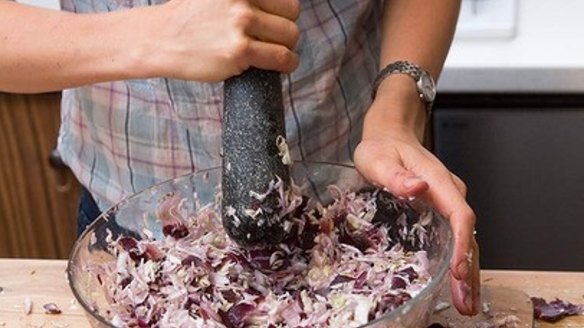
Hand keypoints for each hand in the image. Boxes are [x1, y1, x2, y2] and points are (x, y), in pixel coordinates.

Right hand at [141, 0, 299, 80]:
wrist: (161, 40)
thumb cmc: (189, 18)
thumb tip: (277, 10)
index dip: (283, 14)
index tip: (276, 24)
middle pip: (291, 15)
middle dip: (285, 30)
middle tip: (275, 41)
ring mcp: (240, 23)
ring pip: (289, 36)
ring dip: (288, 47)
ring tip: (277, 54)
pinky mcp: (239, 50)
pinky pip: (280, 57)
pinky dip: (288, 63)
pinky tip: (283, 66)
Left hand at [354, 98, 479, 314]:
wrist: (390, 135)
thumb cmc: (382, 148)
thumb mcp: (378, 158)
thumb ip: (394, 174)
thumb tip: (416, 186)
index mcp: (438, 181)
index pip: (459, 215)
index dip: (462, 243)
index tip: (457, 269)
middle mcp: (450, 193)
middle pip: (468, 234)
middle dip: (468, 269)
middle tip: (466, 302)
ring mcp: (448, 202)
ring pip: (466, 239)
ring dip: (468, 271)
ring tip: (467, 303)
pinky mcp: (442, 210)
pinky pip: (457, 238)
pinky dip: (460, 261)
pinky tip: (458, 283)